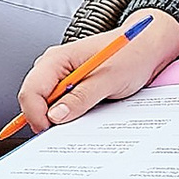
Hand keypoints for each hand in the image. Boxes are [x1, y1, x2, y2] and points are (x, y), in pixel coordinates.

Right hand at [16, 14, 178, 132]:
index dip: (36, 114)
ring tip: (83, 117)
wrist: (147, 47)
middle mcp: (54, 67)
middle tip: (69, 129)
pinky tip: (85, 114)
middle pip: (34, 100)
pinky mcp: (70, 86)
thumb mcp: (108, 80)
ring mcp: (61, 77)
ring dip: (60, 117)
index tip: (50, 131)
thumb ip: (81, 98)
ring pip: (46, 105)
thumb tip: (56, 116)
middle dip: (47, 118)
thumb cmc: (130, 55)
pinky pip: (60, 105)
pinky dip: (69, 114)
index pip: (30, 91)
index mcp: (56, 59)